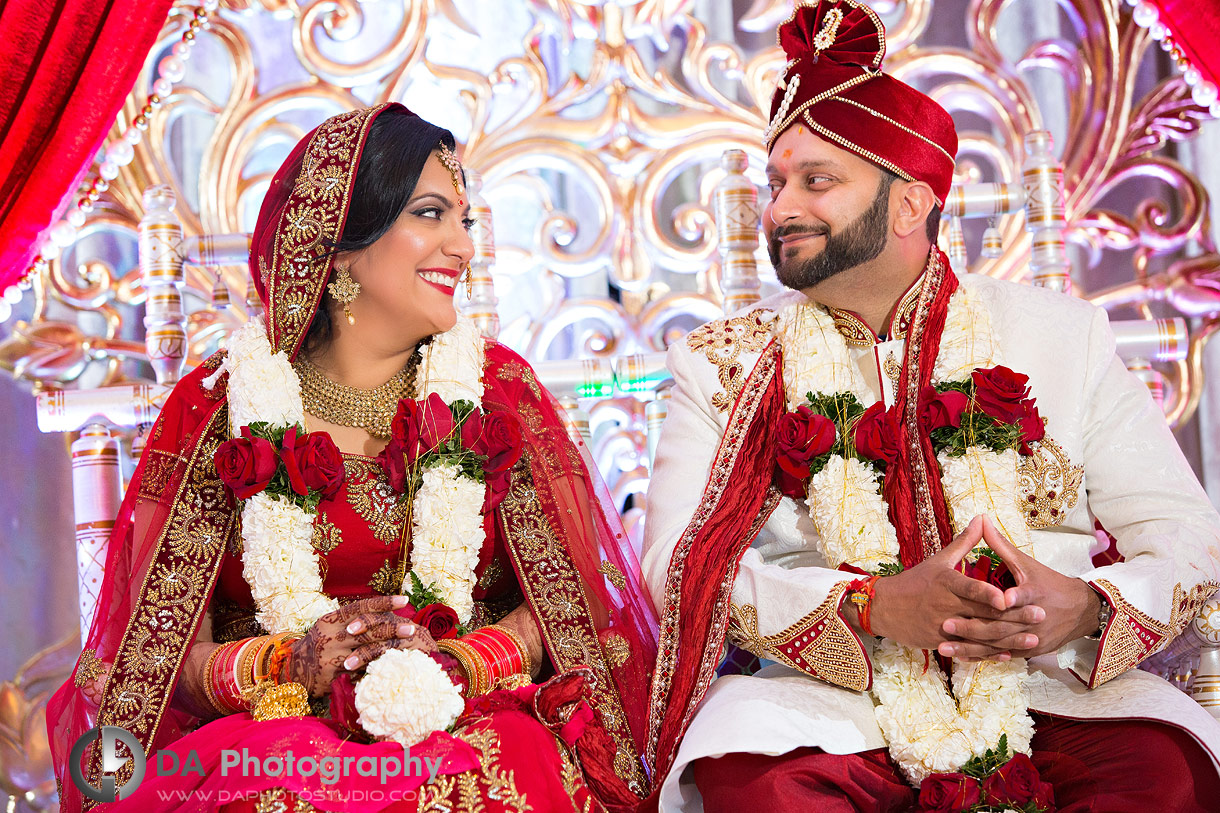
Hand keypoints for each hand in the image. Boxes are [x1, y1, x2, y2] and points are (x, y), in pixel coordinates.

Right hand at [286, 595, 437, 695]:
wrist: (293, 671)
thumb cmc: (318, 645)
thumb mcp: (329, 627)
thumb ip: (350, 620)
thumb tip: (380, 612)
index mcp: (330, 619)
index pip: (360, 607)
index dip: (383, 603)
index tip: (403, 600)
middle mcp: (330, 635)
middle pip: (366, 629)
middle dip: (391, 628)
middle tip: (411, 628)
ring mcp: (331, 655)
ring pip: (366, 649)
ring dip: (389, 648)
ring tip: (407, 646)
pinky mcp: (334, 674)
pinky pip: (360, 669)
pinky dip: (376, 666)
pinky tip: (392, 665)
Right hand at [869, 515, 1043, 658]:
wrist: (883, 608)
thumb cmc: (914, 582)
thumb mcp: (937, 560)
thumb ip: (963, 543)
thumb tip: (981, 519)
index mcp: (945, 583)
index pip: (969, 588)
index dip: (987, 594)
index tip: (1008, 598)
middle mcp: (945, 605)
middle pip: (983, 613)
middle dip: (1014, 615)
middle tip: (1041, 614)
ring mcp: (943, 626)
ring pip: (981, 635)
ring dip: (1009, 638)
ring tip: (1034, 637)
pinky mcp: (941, 642)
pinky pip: (969, 650)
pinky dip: (989, 654)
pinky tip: (1009, 654)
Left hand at [942, 515, 1100, 659]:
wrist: (1081, 611)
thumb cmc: (1048, 582)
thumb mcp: (1026, 563)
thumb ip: (1000, 544)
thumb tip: (981, 519)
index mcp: (1035, 593)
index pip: (1025, 595)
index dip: (1015, 596)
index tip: (1001, 598)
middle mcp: (1035, 619)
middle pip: (1002, 625)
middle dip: (974, 627)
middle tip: (946, 624)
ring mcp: (1033, 638)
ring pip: (998, 644)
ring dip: (970, 647)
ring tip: (944, 647)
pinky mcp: (1030, 651)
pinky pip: (1003, 655)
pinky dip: (982, 657)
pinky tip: (960, 657)